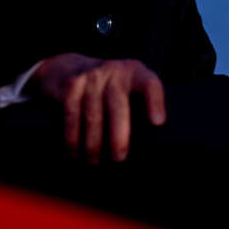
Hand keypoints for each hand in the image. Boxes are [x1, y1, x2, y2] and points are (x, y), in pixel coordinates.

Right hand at [31, 53, 165, 163]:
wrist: (71, 66)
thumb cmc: (109, 88)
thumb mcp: (127, 87)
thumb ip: (139, 106)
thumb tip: (147, 143)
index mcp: (135, 73)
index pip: (149, 84)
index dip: (155, 102)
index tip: (157, 123)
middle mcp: (114, 71)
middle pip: (118, 106)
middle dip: (118, 136)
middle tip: (119, 158)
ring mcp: (92, 77)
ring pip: (93, 116)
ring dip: (93, 144)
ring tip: (94, 161)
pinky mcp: (72, 85)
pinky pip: (72, 115)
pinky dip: (72, 137)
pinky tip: (74, 151)